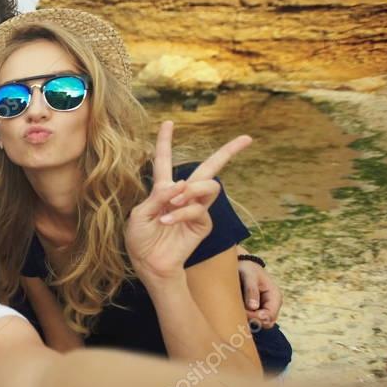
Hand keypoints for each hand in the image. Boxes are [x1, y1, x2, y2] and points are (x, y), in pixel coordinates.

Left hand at [126, 121, 251, 282]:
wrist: (150, 264)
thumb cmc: (140, 240)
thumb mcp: (139, 215)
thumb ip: (157, 198)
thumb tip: (179, 184)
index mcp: (163, 190)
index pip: (165, 161)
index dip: (165, 141)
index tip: (168, 122)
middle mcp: (183, 195)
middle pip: (209, 168)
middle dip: (228, 152)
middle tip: (246, 139)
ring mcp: (196, 208)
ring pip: (209, 186)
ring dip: (191, 190)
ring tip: (173, 202)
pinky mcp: (202, 224)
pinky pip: (198, 209)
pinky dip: (182, 212)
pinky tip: (168, 220)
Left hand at [239, 260, 282, 327]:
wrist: (243, 265)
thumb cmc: (247, 268)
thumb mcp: (249, 276)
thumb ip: (251, 290)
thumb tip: (253, 307)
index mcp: (275, 296)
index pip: (270, 316)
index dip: (257, 317)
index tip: (244, 312)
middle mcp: (272, 305)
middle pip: (265, 323)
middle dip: (251, 319)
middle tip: (238, 310)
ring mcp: (264, 308)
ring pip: (258, 323)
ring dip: (247, 319)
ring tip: (236, 307)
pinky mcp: (256, 310)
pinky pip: (251, 320)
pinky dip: (244, 317)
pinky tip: (236, 308)